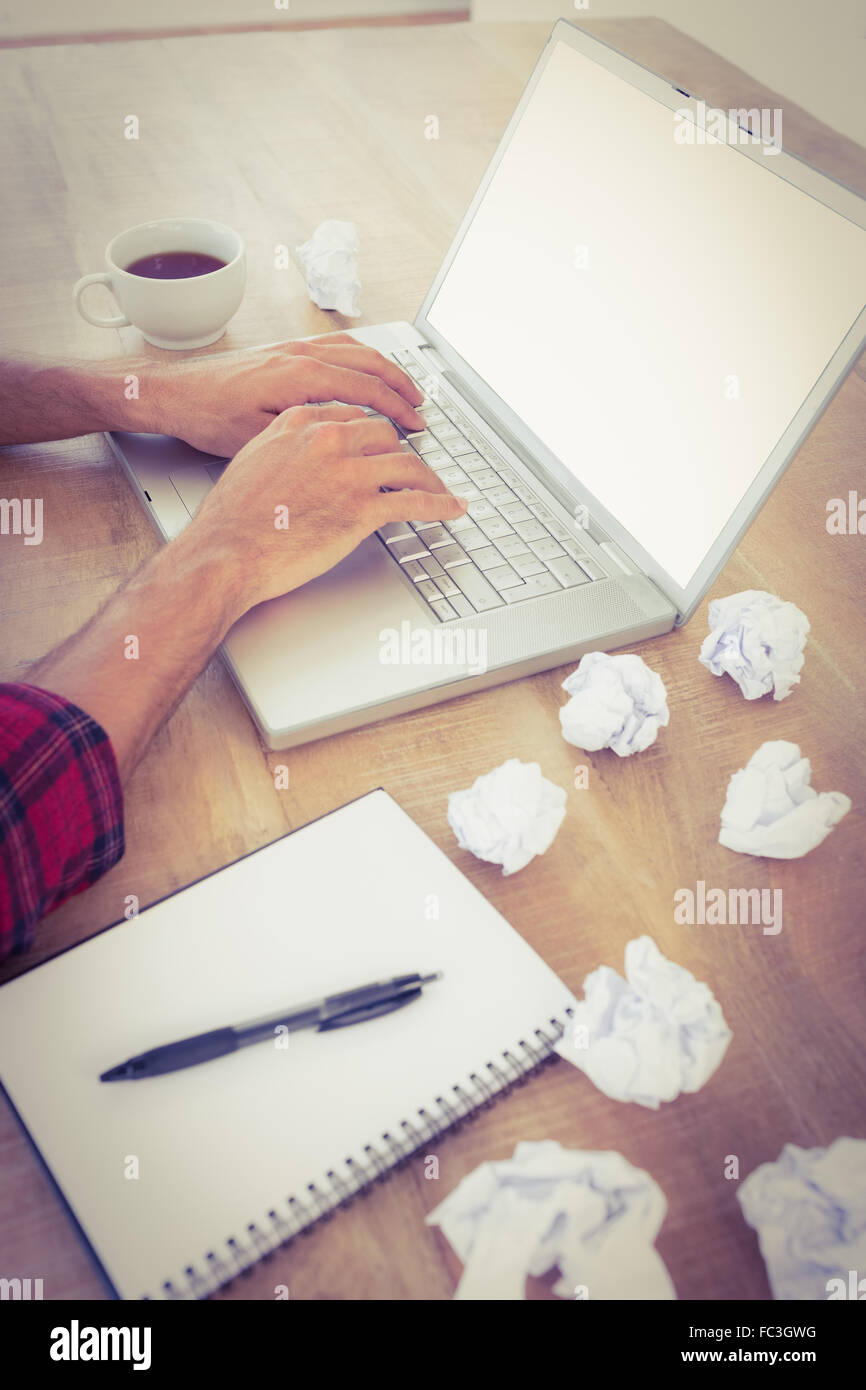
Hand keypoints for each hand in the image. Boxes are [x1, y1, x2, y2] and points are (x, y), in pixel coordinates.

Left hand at [147, 333, 426, 454]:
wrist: (175, 393)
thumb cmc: (209, 417)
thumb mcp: (261, 438)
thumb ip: (308, 435)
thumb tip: (349, 440)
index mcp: (301, 377)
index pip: (367, 390)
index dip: (397, 410)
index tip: (415, 427)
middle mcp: (301, 354)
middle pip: (369, 364)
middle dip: (401, 386)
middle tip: (421, 409)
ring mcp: (292, 347)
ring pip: (355, 349)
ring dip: (384, 368)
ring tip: (403, 388)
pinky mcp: (283, 349)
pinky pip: (335, 345)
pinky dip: (360, 357)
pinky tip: (365, 370)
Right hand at [189, 402, 466, 618]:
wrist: (225, 550)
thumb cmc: (231, 518)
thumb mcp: (252, 460)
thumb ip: (285, 447)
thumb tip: (302, 457)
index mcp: (299, 422)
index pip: (352, 414)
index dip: (373, 429)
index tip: (384, 438)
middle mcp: (327, 438)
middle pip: (384, 434)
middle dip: (401, 451)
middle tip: (413, 465)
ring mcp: (348, 470)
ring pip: (406, 463)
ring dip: (429, 478)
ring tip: (439, 489)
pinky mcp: (362, 507)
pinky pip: (415, 501)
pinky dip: (441, 504)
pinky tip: (453, 507)